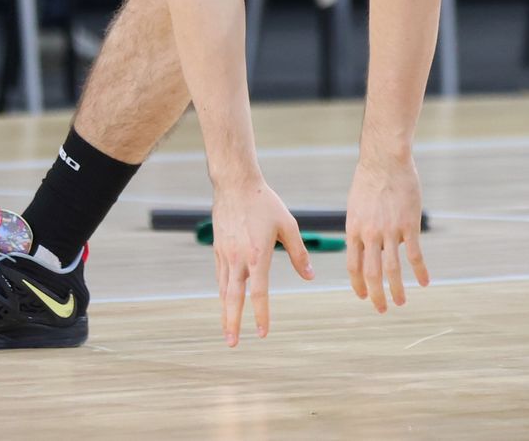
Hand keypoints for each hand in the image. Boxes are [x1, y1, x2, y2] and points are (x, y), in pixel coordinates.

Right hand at [210, 176, 313, 343]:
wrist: (236, 184)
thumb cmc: (265, 203)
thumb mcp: (288, 226)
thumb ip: (299, 253)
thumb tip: (310, 276)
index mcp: (257, 255)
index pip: (258, 293)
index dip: (261, 315)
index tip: (263, 333)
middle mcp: (238, 259)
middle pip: (232, 298)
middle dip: (232, 323)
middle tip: (232, 344)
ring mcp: (225, 254)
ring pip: (223, 290)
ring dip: (225, 312)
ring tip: (227, 330)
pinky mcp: (218, 249)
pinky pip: (220, 276)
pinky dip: (222, 292)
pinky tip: (225, 301)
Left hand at [345, 151, 429, 312]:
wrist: (385, 159)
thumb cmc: (369, 178)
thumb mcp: (356, 205)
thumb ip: (359, 227)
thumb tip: (361, 244)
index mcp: (354, 230)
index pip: (352, 266)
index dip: (357, 284)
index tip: (363, 296)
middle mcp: (370, 234)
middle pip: (371, 273)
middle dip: (376, 295)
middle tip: (381, 309)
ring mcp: (390, 231)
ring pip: (392, 269)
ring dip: (397, 289)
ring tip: (401, 303)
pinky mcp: (409, 225)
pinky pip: (415, 254)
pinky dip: (420, 271)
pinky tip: (426, 282)